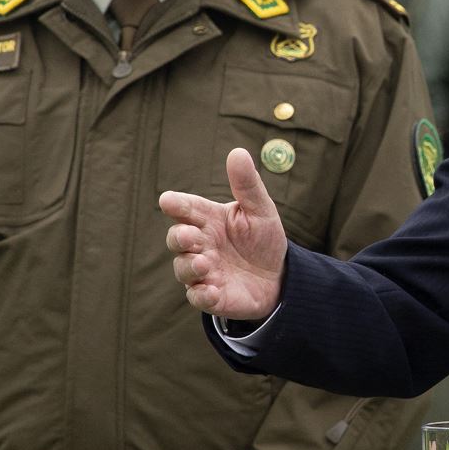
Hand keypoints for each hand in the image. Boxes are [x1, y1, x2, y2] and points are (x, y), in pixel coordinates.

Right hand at [160, 148, 287, 319]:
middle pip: (177, 239)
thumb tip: (237, 152)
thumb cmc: (262, 238)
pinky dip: (202, 294)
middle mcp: (200, 244)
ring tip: (204, 263)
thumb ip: (247, 185)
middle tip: (189, 236)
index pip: (186, 209)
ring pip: (183, 269)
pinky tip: (212, 290)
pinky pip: (198, 297)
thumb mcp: (260, 210)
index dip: (176, 205)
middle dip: (179, 237)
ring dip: (190, 266)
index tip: (168, 201)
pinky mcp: (212, 296)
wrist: (279, 276)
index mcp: (208, 219)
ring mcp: (203, 271)